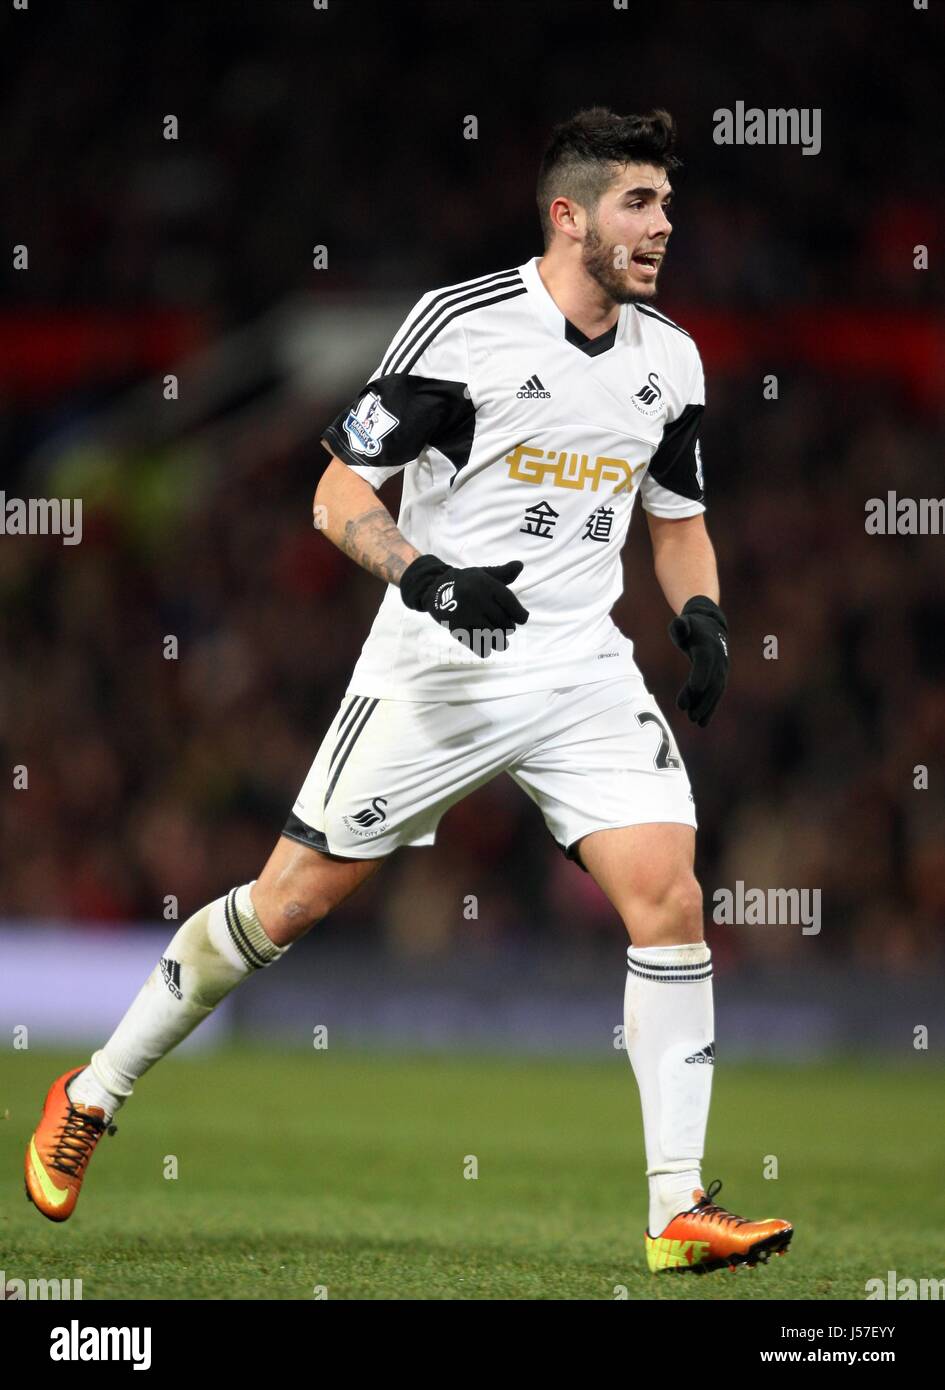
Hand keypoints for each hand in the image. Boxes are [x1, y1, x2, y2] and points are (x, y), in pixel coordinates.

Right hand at [400, 554, 528, 656]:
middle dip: (507, 628)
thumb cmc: (466, 582)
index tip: (521, 619)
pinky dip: (483, 649)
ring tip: (501, 643)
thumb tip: (520, 565)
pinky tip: (486, 648)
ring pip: (491, 635)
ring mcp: (467, 614)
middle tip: (506, 629)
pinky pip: (475, 644)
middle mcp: (478, 599)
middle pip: (503, 622)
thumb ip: (503, 573)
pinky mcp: (457, 627)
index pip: (510, 603)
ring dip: (498, 641)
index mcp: (487, 585)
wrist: (435, 587)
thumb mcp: (483, 574)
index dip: (520, 614)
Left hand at [668, 595, 728, 726]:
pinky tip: (701, 722)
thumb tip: (680, 625)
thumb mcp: (682, 623)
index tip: (694, 689)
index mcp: (707, 646)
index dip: (700, 674)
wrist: (710, 626)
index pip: (705, 661)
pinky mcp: (720, 677)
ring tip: (694, 721)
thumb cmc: (690, 626)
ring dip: (706, 707)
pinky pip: (716, 694)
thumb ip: (680, 626)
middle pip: (711, 681)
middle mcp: (718, 659)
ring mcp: (721, 669)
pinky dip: (710, 708)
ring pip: (715, 691)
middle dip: (702, 699)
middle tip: (689, 714)